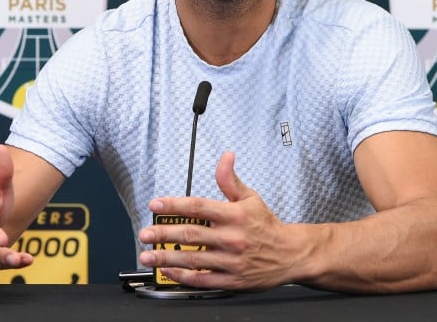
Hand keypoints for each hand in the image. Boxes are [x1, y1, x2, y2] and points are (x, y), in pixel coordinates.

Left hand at [137, 152, 292, 290]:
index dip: (174, 205)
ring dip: (167, 258)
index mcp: (234, 215)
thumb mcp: (251, 198)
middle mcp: (232, 238)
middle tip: (145, 234)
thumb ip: (230, 180)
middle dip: (163, 234)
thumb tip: (225, 157)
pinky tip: (168, 271)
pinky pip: (203, 279)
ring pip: (194, 259)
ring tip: (148, 256)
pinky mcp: (232, 280)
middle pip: (191, 234)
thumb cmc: (268, 227)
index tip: (155, 205)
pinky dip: (183, 277)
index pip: (198, 206)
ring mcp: (231, 260)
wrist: (291, 255)